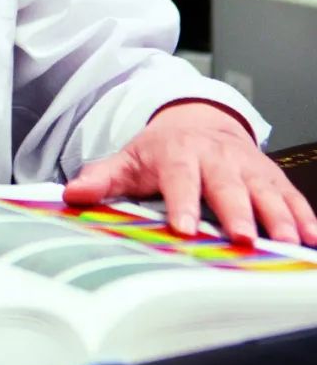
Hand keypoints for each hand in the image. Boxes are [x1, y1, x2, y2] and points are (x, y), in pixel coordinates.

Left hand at [63, 100, 316, 246]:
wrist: (197, 122)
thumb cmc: (161, 151)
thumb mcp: (129, 160)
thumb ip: (103, 178)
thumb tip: (72, 194)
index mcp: (179, 154)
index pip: (179, 178)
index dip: (182, 203)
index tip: (182, 229)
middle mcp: (216, 158)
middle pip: (227, 185)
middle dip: (236, 211)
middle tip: (241, 239)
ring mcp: (248, 167)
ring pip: (265, 190)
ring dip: (277, 216)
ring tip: (285, 243)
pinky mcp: (271, 178)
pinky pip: (291, 196)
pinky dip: (304, 217)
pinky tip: (311, 240)